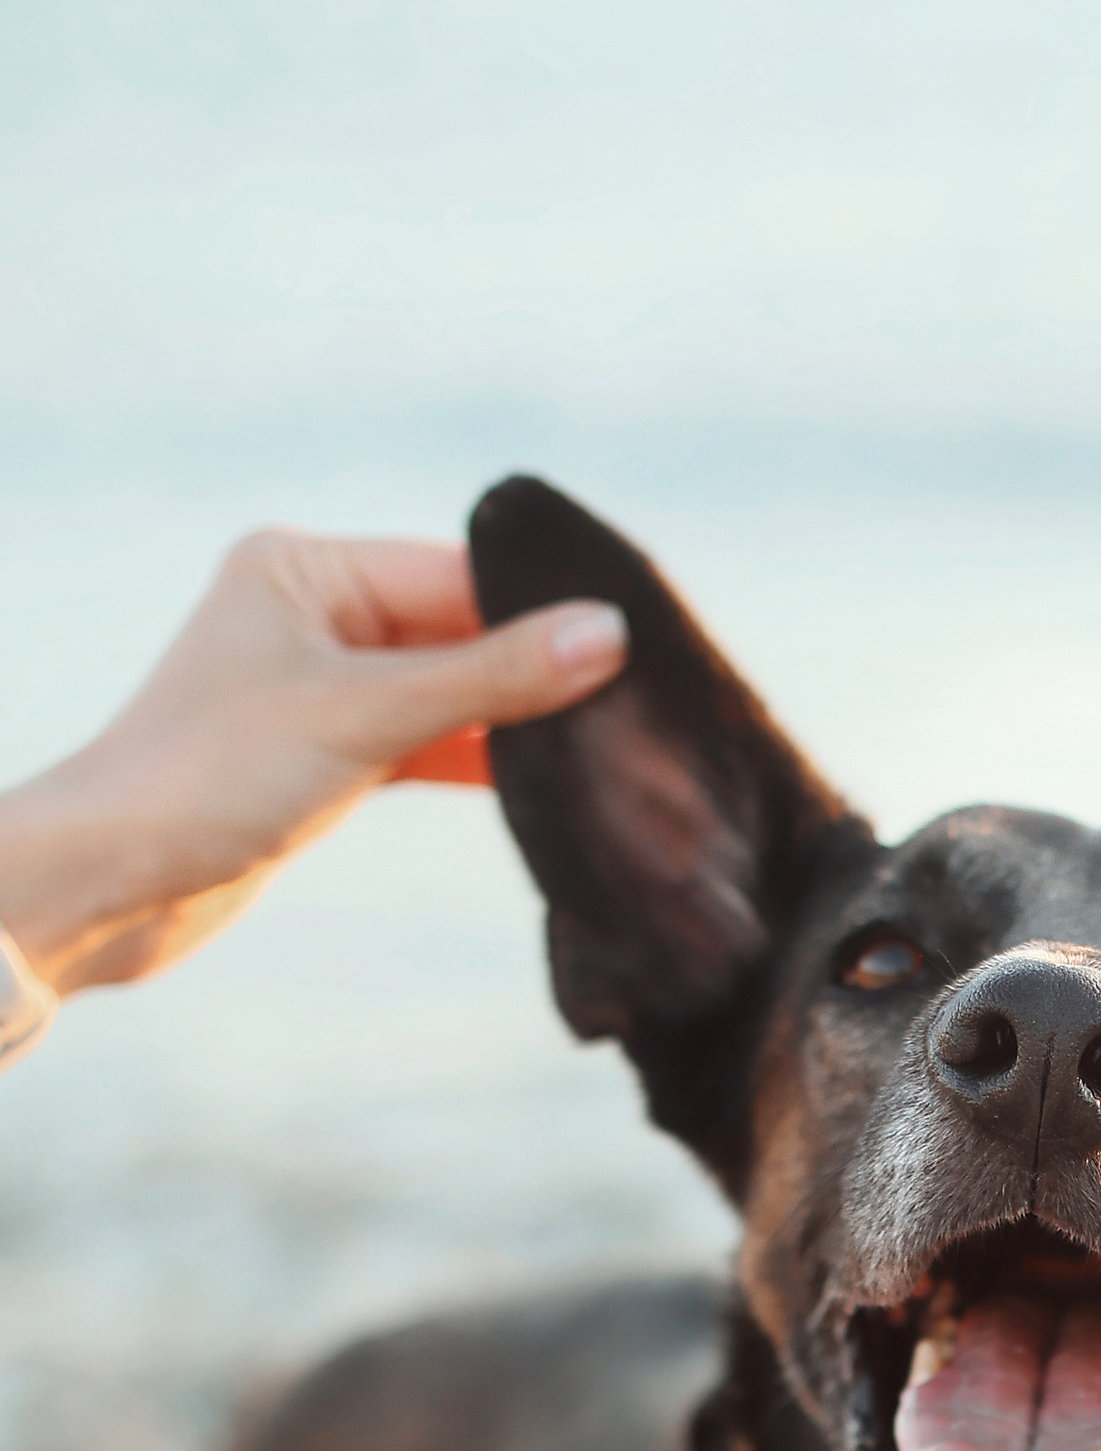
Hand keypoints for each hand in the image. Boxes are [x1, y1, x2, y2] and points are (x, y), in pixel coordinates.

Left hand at [0, 528, 627, 994]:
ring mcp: (320, 689)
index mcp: (303, 568)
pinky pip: (427, 745)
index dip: (542, 608)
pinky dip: (478, 763)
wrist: (115, 881)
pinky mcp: (326, 758)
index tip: (633, 640)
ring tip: (602, 749)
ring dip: (512, 724)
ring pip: (448, 694)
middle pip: (458, 631)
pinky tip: (543, 786)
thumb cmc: (213, 777)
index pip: (455, 573)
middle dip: (536, 670)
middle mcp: (311, 616)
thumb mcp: (366, 716)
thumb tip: (606, 635)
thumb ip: (490, 678)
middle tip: (634, 703)